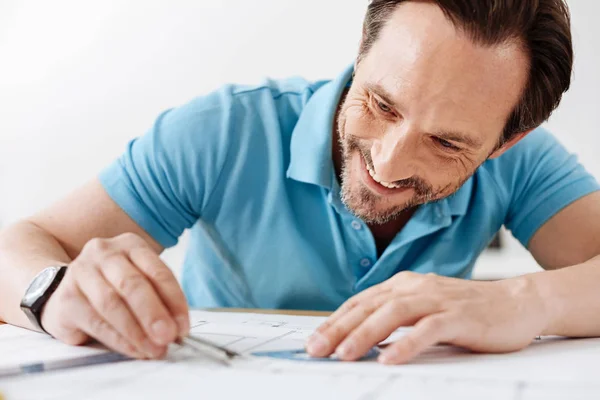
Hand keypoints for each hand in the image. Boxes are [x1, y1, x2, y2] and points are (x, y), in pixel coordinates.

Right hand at [41, 233, 188, 358]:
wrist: (65, 288)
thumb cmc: (114, 285)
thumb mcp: (141, 283)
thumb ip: (160, 301)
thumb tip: (177, 328)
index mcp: (131, 245)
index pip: (157, 271)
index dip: (174, 300)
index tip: (183, 326)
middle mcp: (104, 252)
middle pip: (132, 284)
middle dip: (153, 314)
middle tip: (167, 336)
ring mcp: (81, 272)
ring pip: (111, 303)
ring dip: (136, 331)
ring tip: (152, 348)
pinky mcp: (66, 297)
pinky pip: (95, 321)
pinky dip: (118, 339)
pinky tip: (132, 349)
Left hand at [305, 271, 548, 363]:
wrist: (517, 302)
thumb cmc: (466, 310)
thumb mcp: (424, 309)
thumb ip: (395, 319)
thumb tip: (360, 341)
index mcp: (403, 285)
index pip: (360, 303)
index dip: (334, 321)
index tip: (314, 341)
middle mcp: (416, 288)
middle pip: (370, 307)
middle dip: (339, 329)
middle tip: (316, 350)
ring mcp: (438, 300)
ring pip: (393, 314)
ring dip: (365, 335)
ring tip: (344, 355)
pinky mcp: (459, 316)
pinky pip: (429, 329)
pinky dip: (407, 344)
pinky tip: (390, 359)